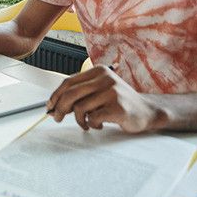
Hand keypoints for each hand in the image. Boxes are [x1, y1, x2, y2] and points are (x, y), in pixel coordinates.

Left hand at [46, 65, 163, 132]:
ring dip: (79, 120)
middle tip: (57, 118)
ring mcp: (112, 92)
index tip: (50, 106)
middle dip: (60, 108)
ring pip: (80, 108)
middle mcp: (105, 78)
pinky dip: (92, 125)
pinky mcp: (118, 107)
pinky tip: (100, 125)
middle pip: (70, 94)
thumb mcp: (99, 91)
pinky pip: (92, 118)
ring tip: (87, 123)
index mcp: (98, 71)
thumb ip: (80, 94)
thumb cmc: (119, 102)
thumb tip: (54, 106)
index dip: (55, 95)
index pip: (68, 82)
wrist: (147, 111)